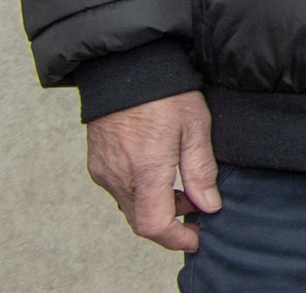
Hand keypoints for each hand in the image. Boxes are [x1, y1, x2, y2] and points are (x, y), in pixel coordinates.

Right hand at [86, 91, 218, 250]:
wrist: (124, 66)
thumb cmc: (164, 91)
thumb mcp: (196, 126)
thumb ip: (201, 169)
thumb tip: (209, 205)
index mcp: (145, 171)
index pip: (154, 225)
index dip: (176, 238)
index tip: (196, 237)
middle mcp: (118, 177)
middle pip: (141, 220)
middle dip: (171, 221)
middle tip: (197, 208)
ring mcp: (103, 171)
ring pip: (130, 206)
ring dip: (156, 205)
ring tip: (182, 186)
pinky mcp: (97, 163)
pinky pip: (119, 190)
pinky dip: (141, 191)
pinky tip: (160, 173)